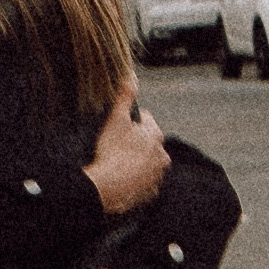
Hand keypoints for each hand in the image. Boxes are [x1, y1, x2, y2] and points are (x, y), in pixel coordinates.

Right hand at [86, 88, 167, 219]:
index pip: (146, 120)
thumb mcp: (116, 118)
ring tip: (118, 162)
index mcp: (155, 136)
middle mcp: (161, 156)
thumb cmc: (112, 152)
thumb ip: (126, 96)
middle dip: (136, 142)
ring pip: (147, 163)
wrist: (107, 187)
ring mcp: (156, 176)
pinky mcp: (149, 192)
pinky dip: (135, 180)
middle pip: (148, 143)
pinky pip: (144, 182)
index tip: (120, 127)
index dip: (131, 121)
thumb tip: (132, 76)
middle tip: (117, 145)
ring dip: (137, 161)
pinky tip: (122, 177)